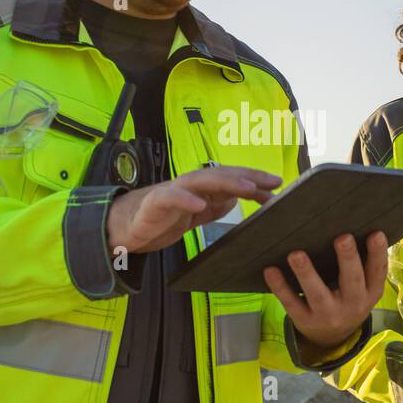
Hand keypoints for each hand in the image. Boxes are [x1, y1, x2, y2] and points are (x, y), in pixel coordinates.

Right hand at [106, 166, 281, 253]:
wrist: (125, 227)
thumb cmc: (160, 218)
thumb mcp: (195, 214)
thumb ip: (215, 206)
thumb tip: (237, 198)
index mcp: (200, 189)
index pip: (231, 179)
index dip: (255, 179)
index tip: (278, 184)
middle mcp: (189, 185)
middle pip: (222, 175)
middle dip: (248, 177)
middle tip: (272, 182)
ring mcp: (173, 192)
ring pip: (202, 180)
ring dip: (226, 182)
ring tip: (247, 188)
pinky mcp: (155, 203)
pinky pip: (171, 198)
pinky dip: (185, 199)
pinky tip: (199, 203)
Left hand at [263, 231, 387, 353]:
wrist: (332, 337)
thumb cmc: (347, 298)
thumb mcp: (362, 288)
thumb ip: (361, 264)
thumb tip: (352, 225)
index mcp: (369, 293)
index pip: (377, 272)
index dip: (378, 253)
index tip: (376, 233)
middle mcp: (352, 305)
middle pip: (352, 282)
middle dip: (347, 260)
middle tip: (343, 238)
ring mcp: (328, 315)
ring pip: (317, 294)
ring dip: (306, 273)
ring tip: (296, 254)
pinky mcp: (305, 320)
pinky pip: (291, 303)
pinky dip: (280, 287)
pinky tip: (271, 270)